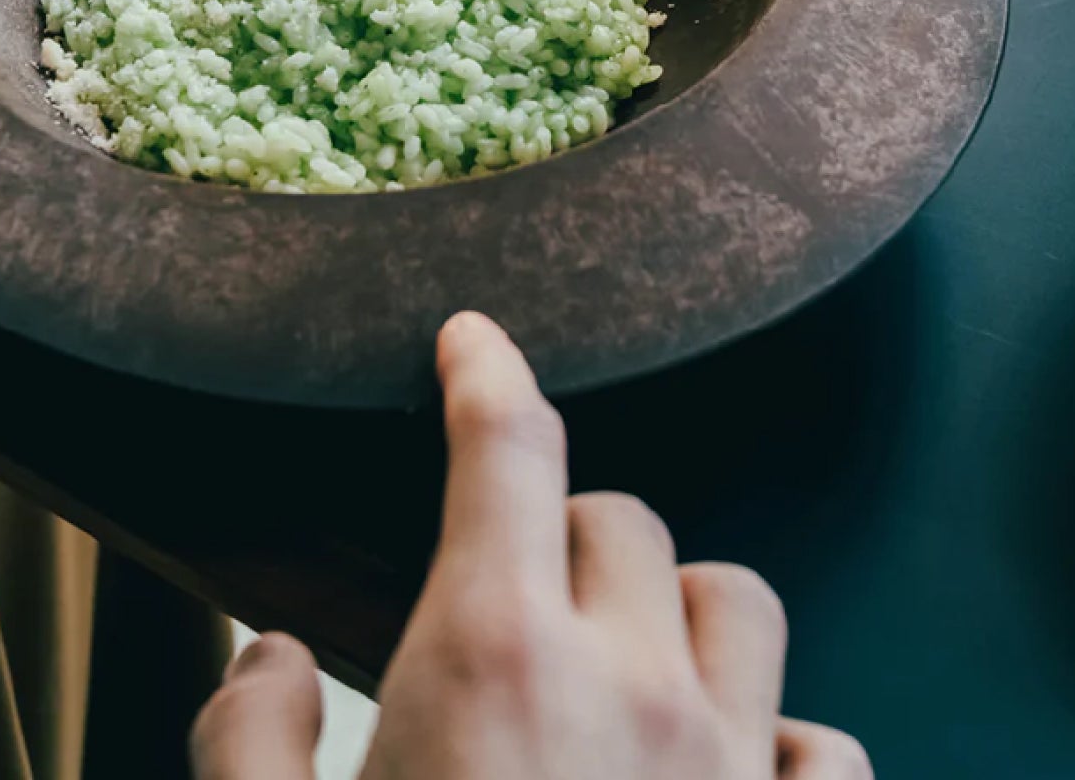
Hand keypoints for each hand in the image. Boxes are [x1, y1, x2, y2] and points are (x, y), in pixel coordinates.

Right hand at [190, 313, 869, 778]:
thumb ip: (247, 739)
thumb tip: (275, 656)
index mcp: (493, 657)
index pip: (505, 446)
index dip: (486, 369)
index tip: (473, 339)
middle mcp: (633, 686)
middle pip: (620, 519)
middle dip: (561, 532)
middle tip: (512, 600)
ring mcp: (735, 776)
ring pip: (740, 602)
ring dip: (679, 612)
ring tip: (628, 664)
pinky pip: (827, 749)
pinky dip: (782, 744)